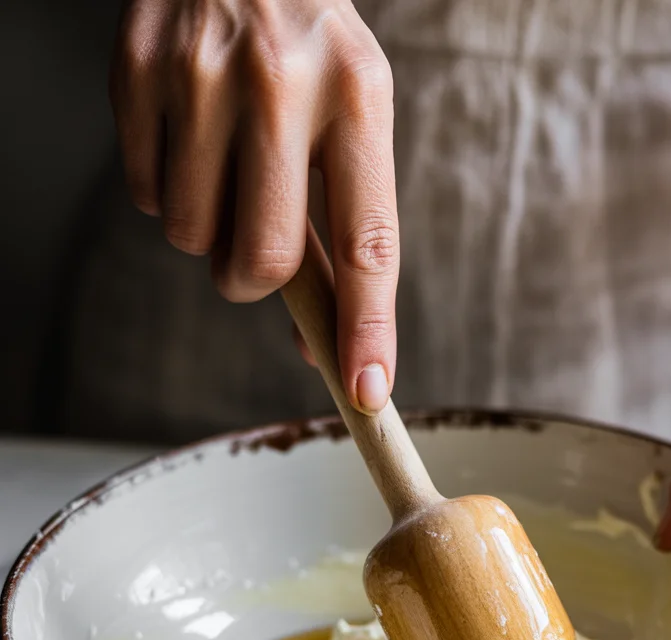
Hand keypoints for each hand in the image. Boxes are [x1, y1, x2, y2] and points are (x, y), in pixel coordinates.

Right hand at [109, 0, 396, 412]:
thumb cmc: (310, 52)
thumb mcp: (354, 117)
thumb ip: (343, 224)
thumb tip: (326, 345)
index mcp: (358, 98)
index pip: (367, 242)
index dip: (368, 326)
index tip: (367, 390)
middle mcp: (280, 82)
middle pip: (261, 260)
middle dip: (253, 280)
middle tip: (254, 250)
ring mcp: (200, 74)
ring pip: (191, 236)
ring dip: (207, 231)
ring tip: (224, 163)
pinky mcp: (137, 71)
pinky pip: (143, 198)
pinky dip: (164, 191)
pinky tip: (187, 137)